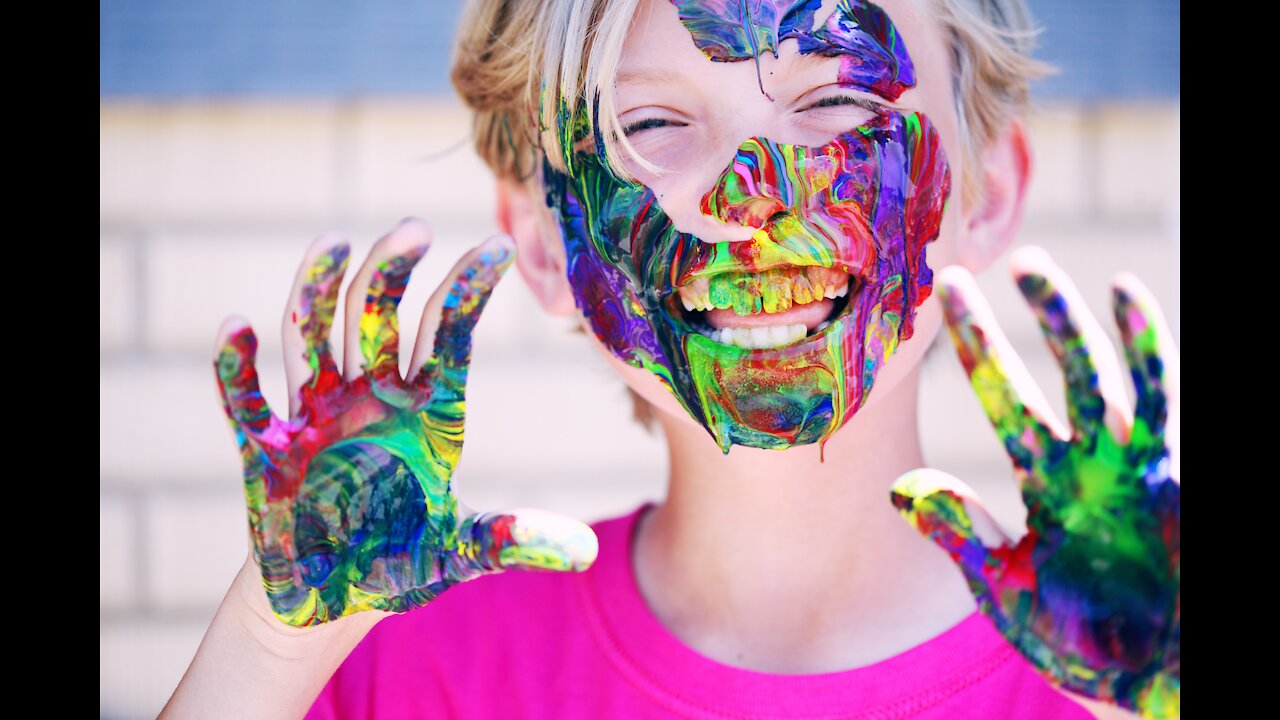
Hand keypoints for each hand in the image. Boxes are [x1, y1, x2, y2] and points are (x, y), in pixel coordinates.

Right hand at [212, 219, 598, 626]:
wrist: (328, 604)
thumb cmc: (396, 563)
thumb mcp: (458, 551)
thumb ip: (508, 539)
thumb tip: (584, 551)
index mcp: (424, 413)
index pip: (446, 336)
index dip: (467, 291)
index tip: (498, 247)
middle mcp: (370, 401)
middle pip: (377, 320)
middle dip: (391, 274)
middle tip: (414, 229)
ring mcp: (316, 420)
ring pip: (313, 339)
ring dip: (318, 292)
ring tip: (333, 240)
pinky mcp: (267, 452)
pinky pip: (248, 401)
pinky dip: (238, 368)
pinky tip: (235, 328)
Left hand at [889, 246, 1178, 717]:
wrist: (1156, 677)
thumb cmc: (1083, 641)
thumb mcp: (1005, 588)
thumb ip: (960, 534)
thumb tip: (897, 489)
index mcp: (1045, 483)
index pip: (1000, 401)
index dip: (971, 355)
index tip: (934, 309)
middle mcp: (1084, 461)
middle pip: (1039, 375)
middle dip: (1001, 330)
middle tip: (954, 274)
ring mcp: (1131, 463)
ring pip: (1096, 373)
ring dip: (1064, 321)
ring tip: (1029, 267)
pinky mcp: (1169, 473)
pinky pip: (1158, 398)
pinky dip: (1145, 346)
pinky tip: (1124, 293)